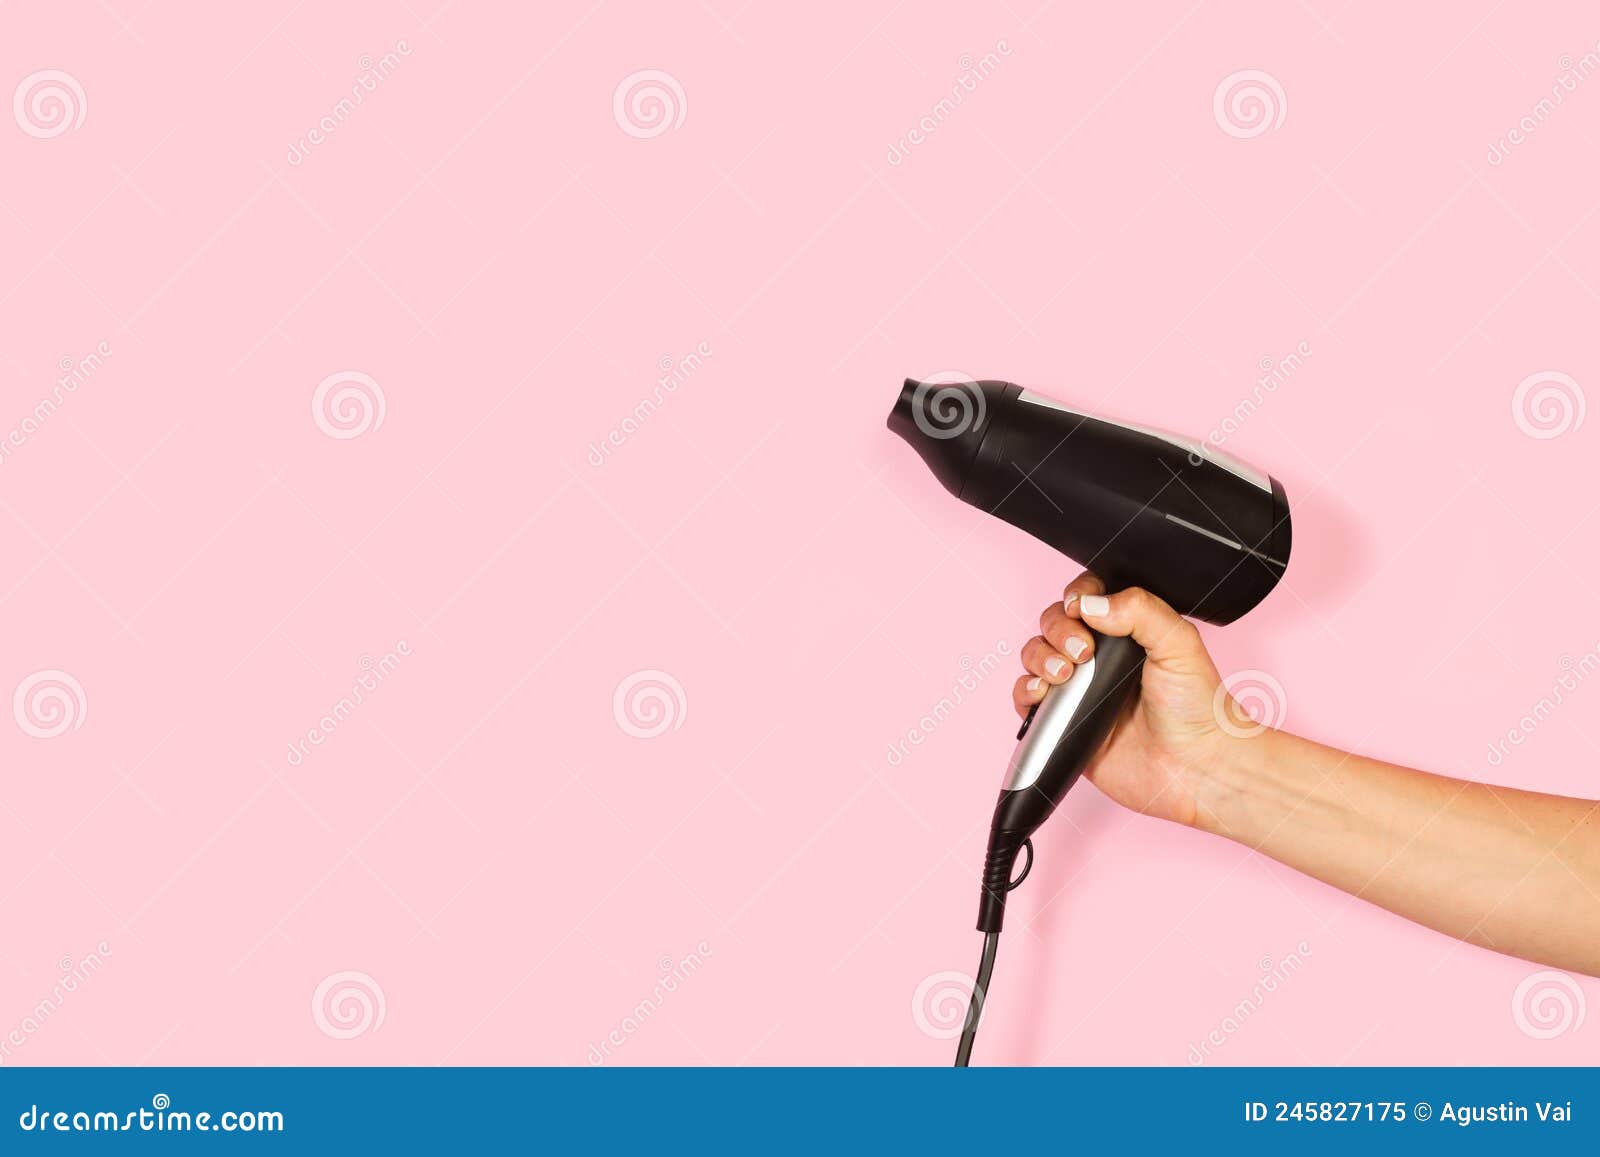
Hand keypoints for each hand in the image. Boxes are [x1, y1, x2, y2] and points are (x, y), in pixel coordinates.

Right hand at [1012, 571, 1245, 826]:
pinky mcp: (1063, 722)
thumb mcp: (1180, 644)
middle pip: (1054, 622)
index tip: (1080, 607)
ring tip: (1063, 674)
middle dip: (1058, 630)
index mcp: (1127, 631)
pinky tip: (1043, 692)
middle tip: (1082, 651)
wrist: (1195, 768)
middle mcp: (1099, 657)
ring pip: (1035, 655)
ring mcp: (1079, 689)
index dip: (1077, 596)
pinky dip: (1025, 690)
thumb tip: (1090, 604)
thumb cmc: (1197, 709)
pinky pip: (1026, 699)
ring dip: (1039, 657)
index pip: (1087, 597)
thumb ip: (1140, 610)